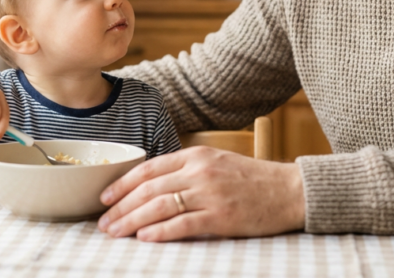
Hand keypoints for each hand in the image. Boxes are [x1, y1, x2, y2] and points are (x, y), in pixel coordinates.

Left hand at [97, 146, 304, 241]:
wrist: (290, 190)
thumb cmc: (252, 179)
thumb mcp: (216, 163)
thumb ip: (186, 171)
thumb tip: (150, 187)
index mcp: (196, 156)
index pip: (149, 168)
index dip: (122, 183)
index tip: (104, 198)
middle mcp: (200, 171)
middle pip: (149, 189)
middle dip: (121, 207)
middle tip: (104, 223)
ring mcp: (210, 194)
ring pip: (160, 206)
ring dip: (132, 221)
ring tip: (116, 233)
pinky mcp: (222, 216)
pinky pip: (183, 224)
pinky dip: (161, 231)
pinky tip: (145, 238)